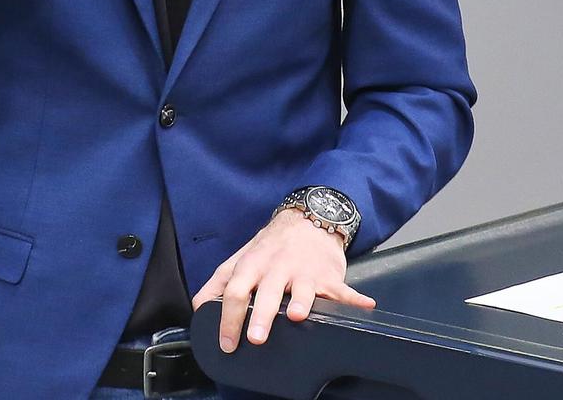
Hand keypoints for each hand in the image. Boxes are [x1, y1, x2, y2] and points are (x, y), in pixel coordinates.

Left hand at [192, 209, 375, 353]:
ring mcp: (304, 271)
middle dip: (261, 315)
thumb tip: (197, 308)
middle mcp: (276, 268)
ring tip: (299, 316)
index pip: (235, 290)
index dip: (228, 317)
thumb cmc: (270, 246)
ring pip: (302, 289)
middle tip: (256, 337)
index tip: (227, 342)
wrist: (308, 219)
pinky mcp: (328, 275)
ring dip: (301, 301)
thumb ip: (218, 283)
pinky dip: (355, 298)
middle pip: (266, 292)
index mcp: (252, 265)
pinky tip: (365, 306)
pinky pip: (343, 289)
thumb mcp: (240, 259)